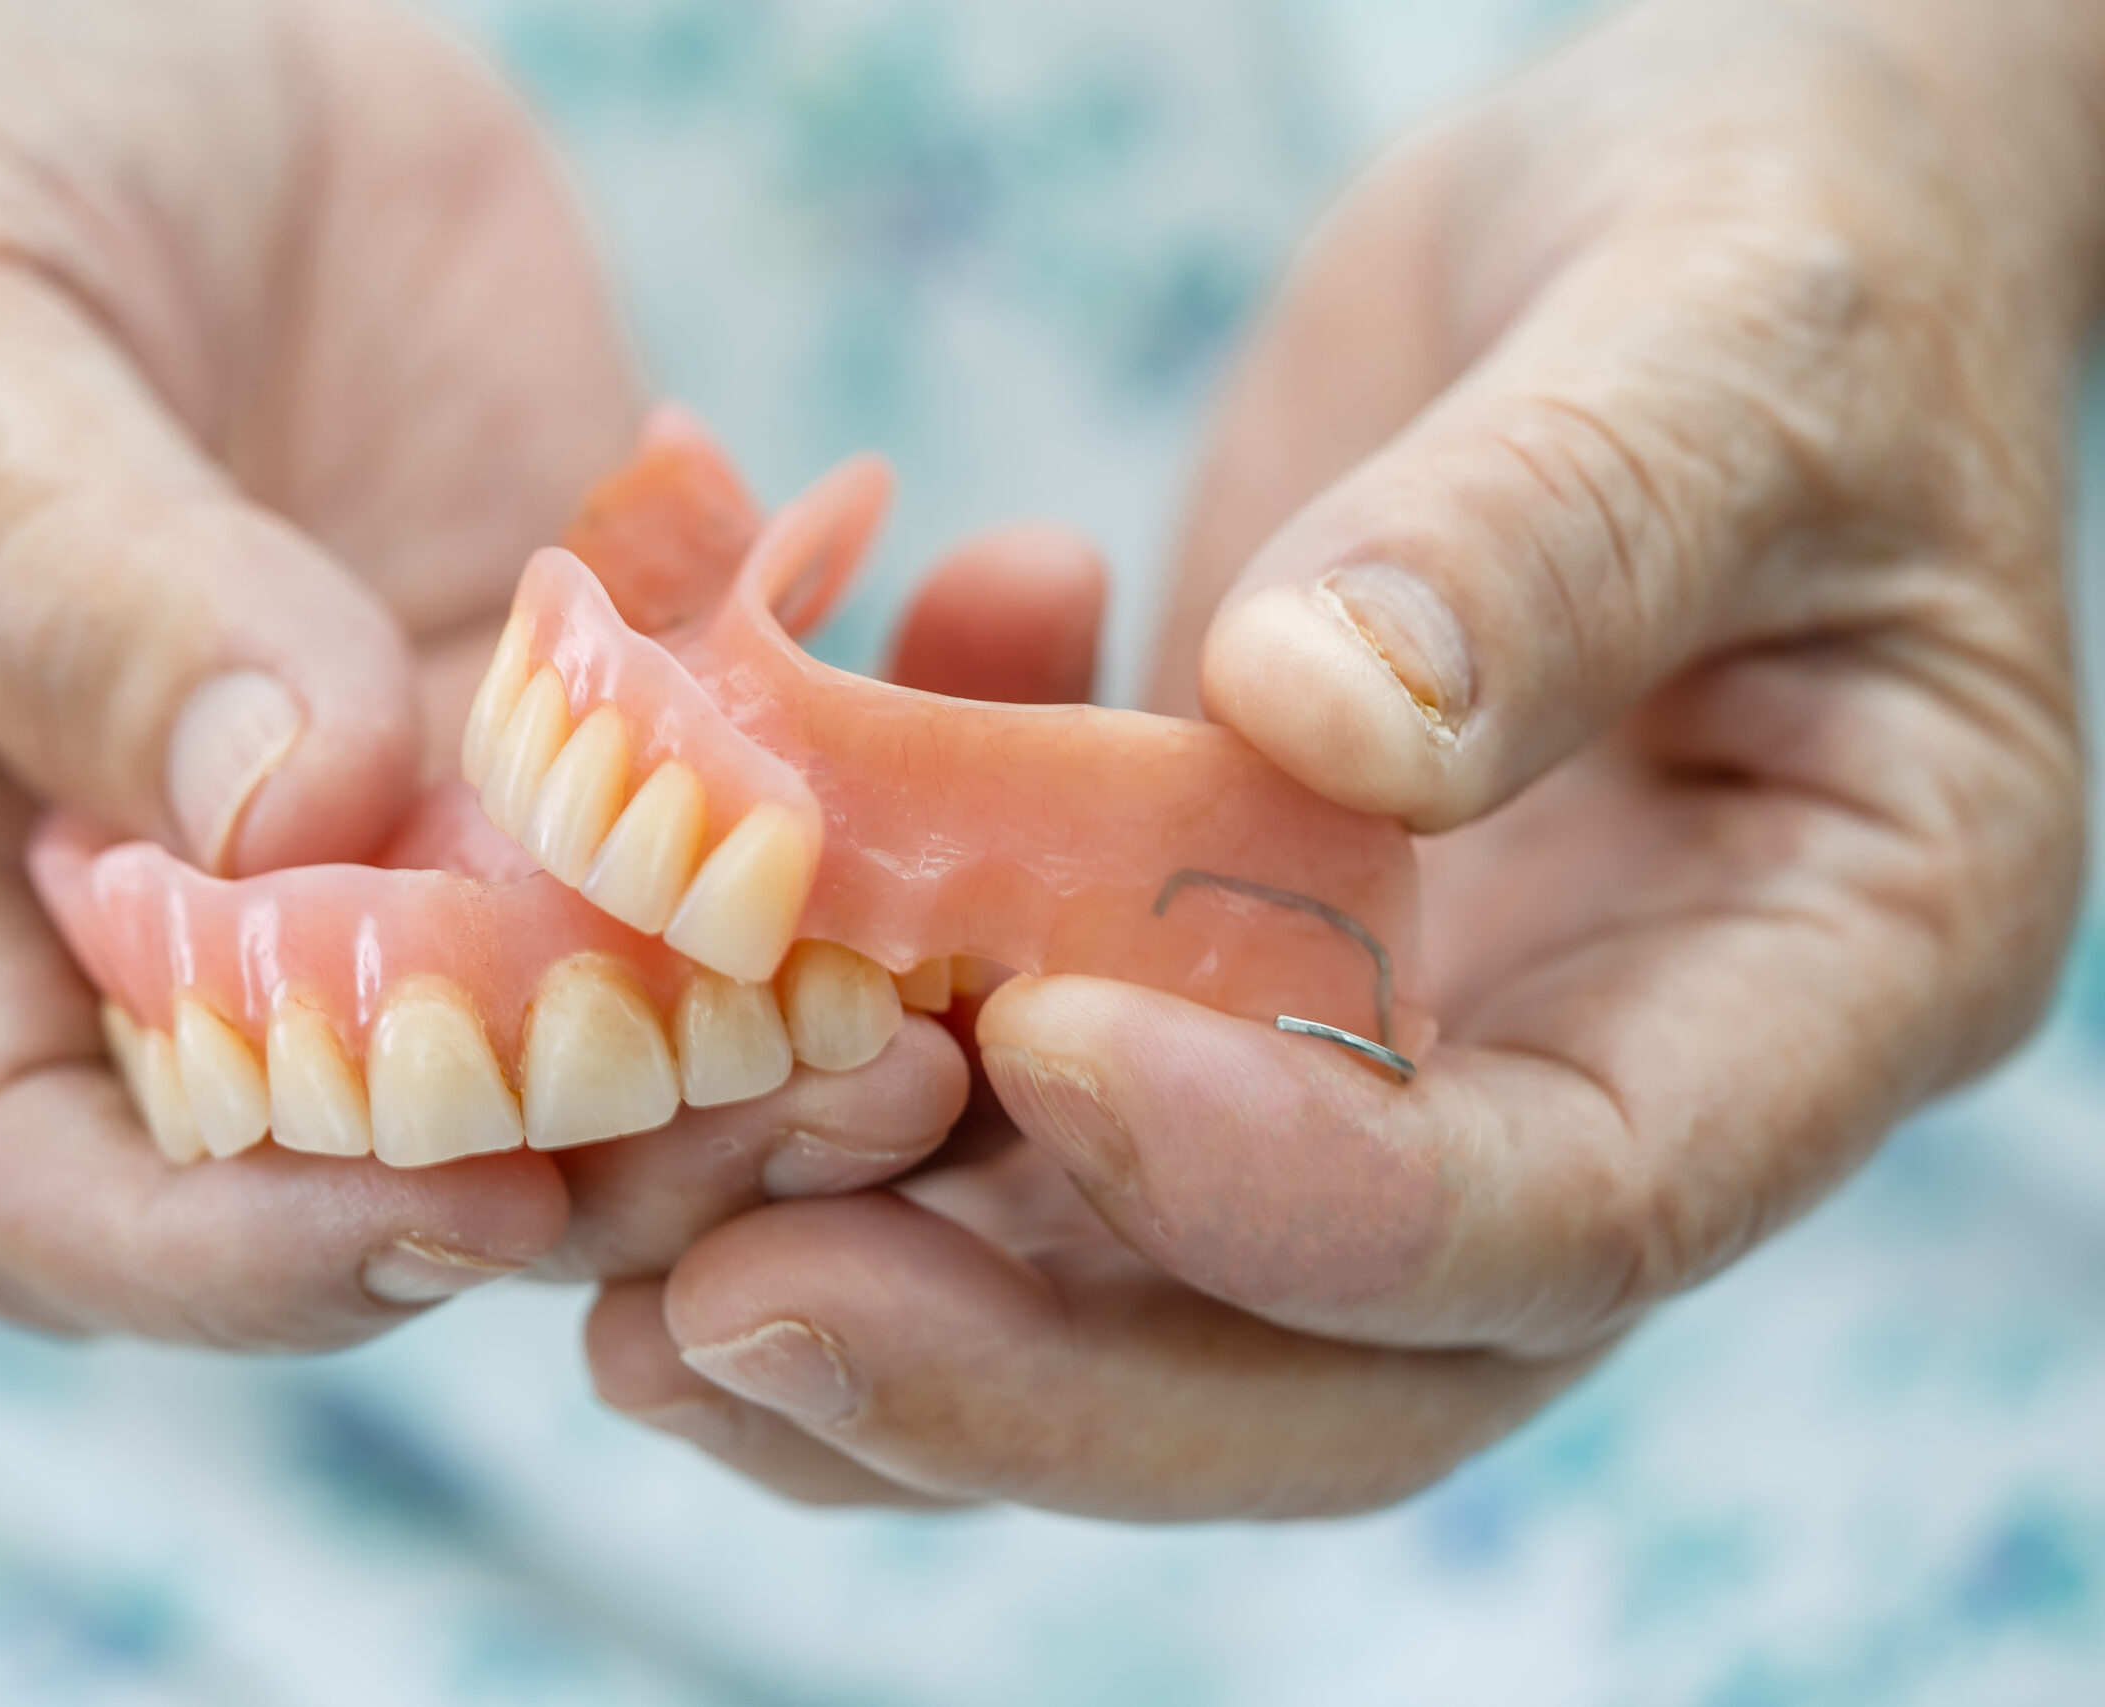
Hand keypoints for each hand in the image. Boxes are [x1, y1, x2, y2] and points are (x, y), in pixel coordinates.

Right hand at [0, 0, 965, 1347]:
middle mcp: (178, 927)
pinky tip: (1010, 592)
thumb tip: (291, 819)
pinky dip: (895, 730)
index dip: (239, 1252)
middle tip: (841, 1105)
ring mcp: (401, 839)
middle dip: (623, 1166)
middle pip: (387, 1158)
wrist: (135, 28)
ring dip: (810, 1012)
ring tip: (985, 932)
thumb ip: (74, 590)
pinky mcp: (576, 725)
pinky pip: (744, 793)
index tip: (460, 1206)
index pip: (48, 1191)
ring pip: (614, 1023)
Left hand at [587, 0, 2100, 1511]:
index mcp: (1827, 979)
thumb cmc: (1780, 235)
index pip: (1570, 1207)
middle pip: (1326, 1369)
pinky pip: (1030, 1126)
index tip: (1044, 1041)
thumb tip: (1319, 721)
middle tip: (732, 1306)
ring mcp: (1397, 1057)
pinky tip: (700, 976)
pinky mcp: (1220, 977)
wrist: (1679, 216)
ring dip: (880, 1311)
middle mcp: (1602, 1082)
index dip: (1302, 1195)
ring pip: (1135, 1303)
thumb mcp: (1730, 330)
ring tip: (622, 1279)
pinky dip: (845, 1101)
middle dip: (1028, 1374)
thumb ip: (1559, 528)